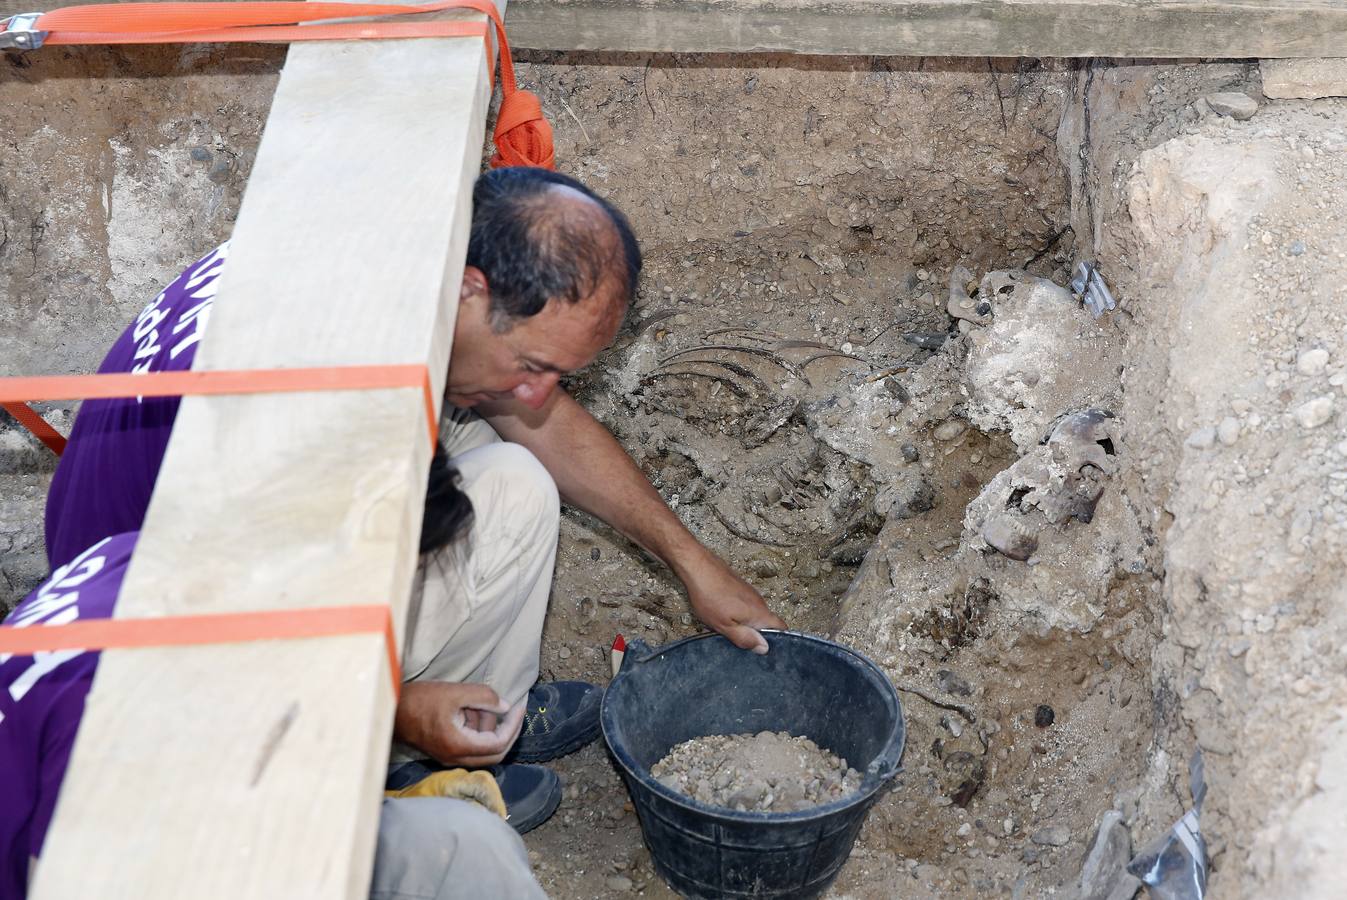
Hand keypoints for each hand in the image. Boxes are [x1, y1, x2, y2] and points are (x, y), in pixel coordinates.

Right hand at [394, 681, 525, 766]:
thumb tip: (505, 706)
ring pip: (483, 749)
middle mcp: (455, 758)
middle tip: (512, 709)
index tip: (519, 707)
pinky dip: (476, 728)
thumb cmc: (420, 700)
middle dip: (506, 730)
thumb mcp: (456, 692)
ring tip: (476, 701)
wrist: (391, 710)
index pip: (498, 744)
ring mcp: (450, 757)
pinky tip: (468, 708)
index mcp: (459, 745)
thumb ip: (484, 697)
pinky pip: (471, 745)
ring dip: (487, 726)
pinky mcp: (446, 751)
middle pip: (495, 753)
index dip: (513, 725)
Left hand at [678, 550, 786, 653]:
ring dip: (742, 623)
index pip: (781, 628)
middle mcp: (759, 601)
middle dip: (754, 634)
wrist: (698, 566)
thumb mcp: (724, 625)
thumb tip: (764, 648)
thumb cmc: (709, 595)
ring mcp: (749, 593)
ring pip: (753, 614)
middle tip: (736, 640)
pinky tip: (720, 614)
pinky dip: (735, 613)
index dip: (777, 641)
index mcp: (759, 613)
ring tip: (724, 626)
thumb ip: (745, 638)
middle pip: (766, 623)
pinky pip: (743, 606)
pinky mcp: (739, 588)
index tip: (764, 649)